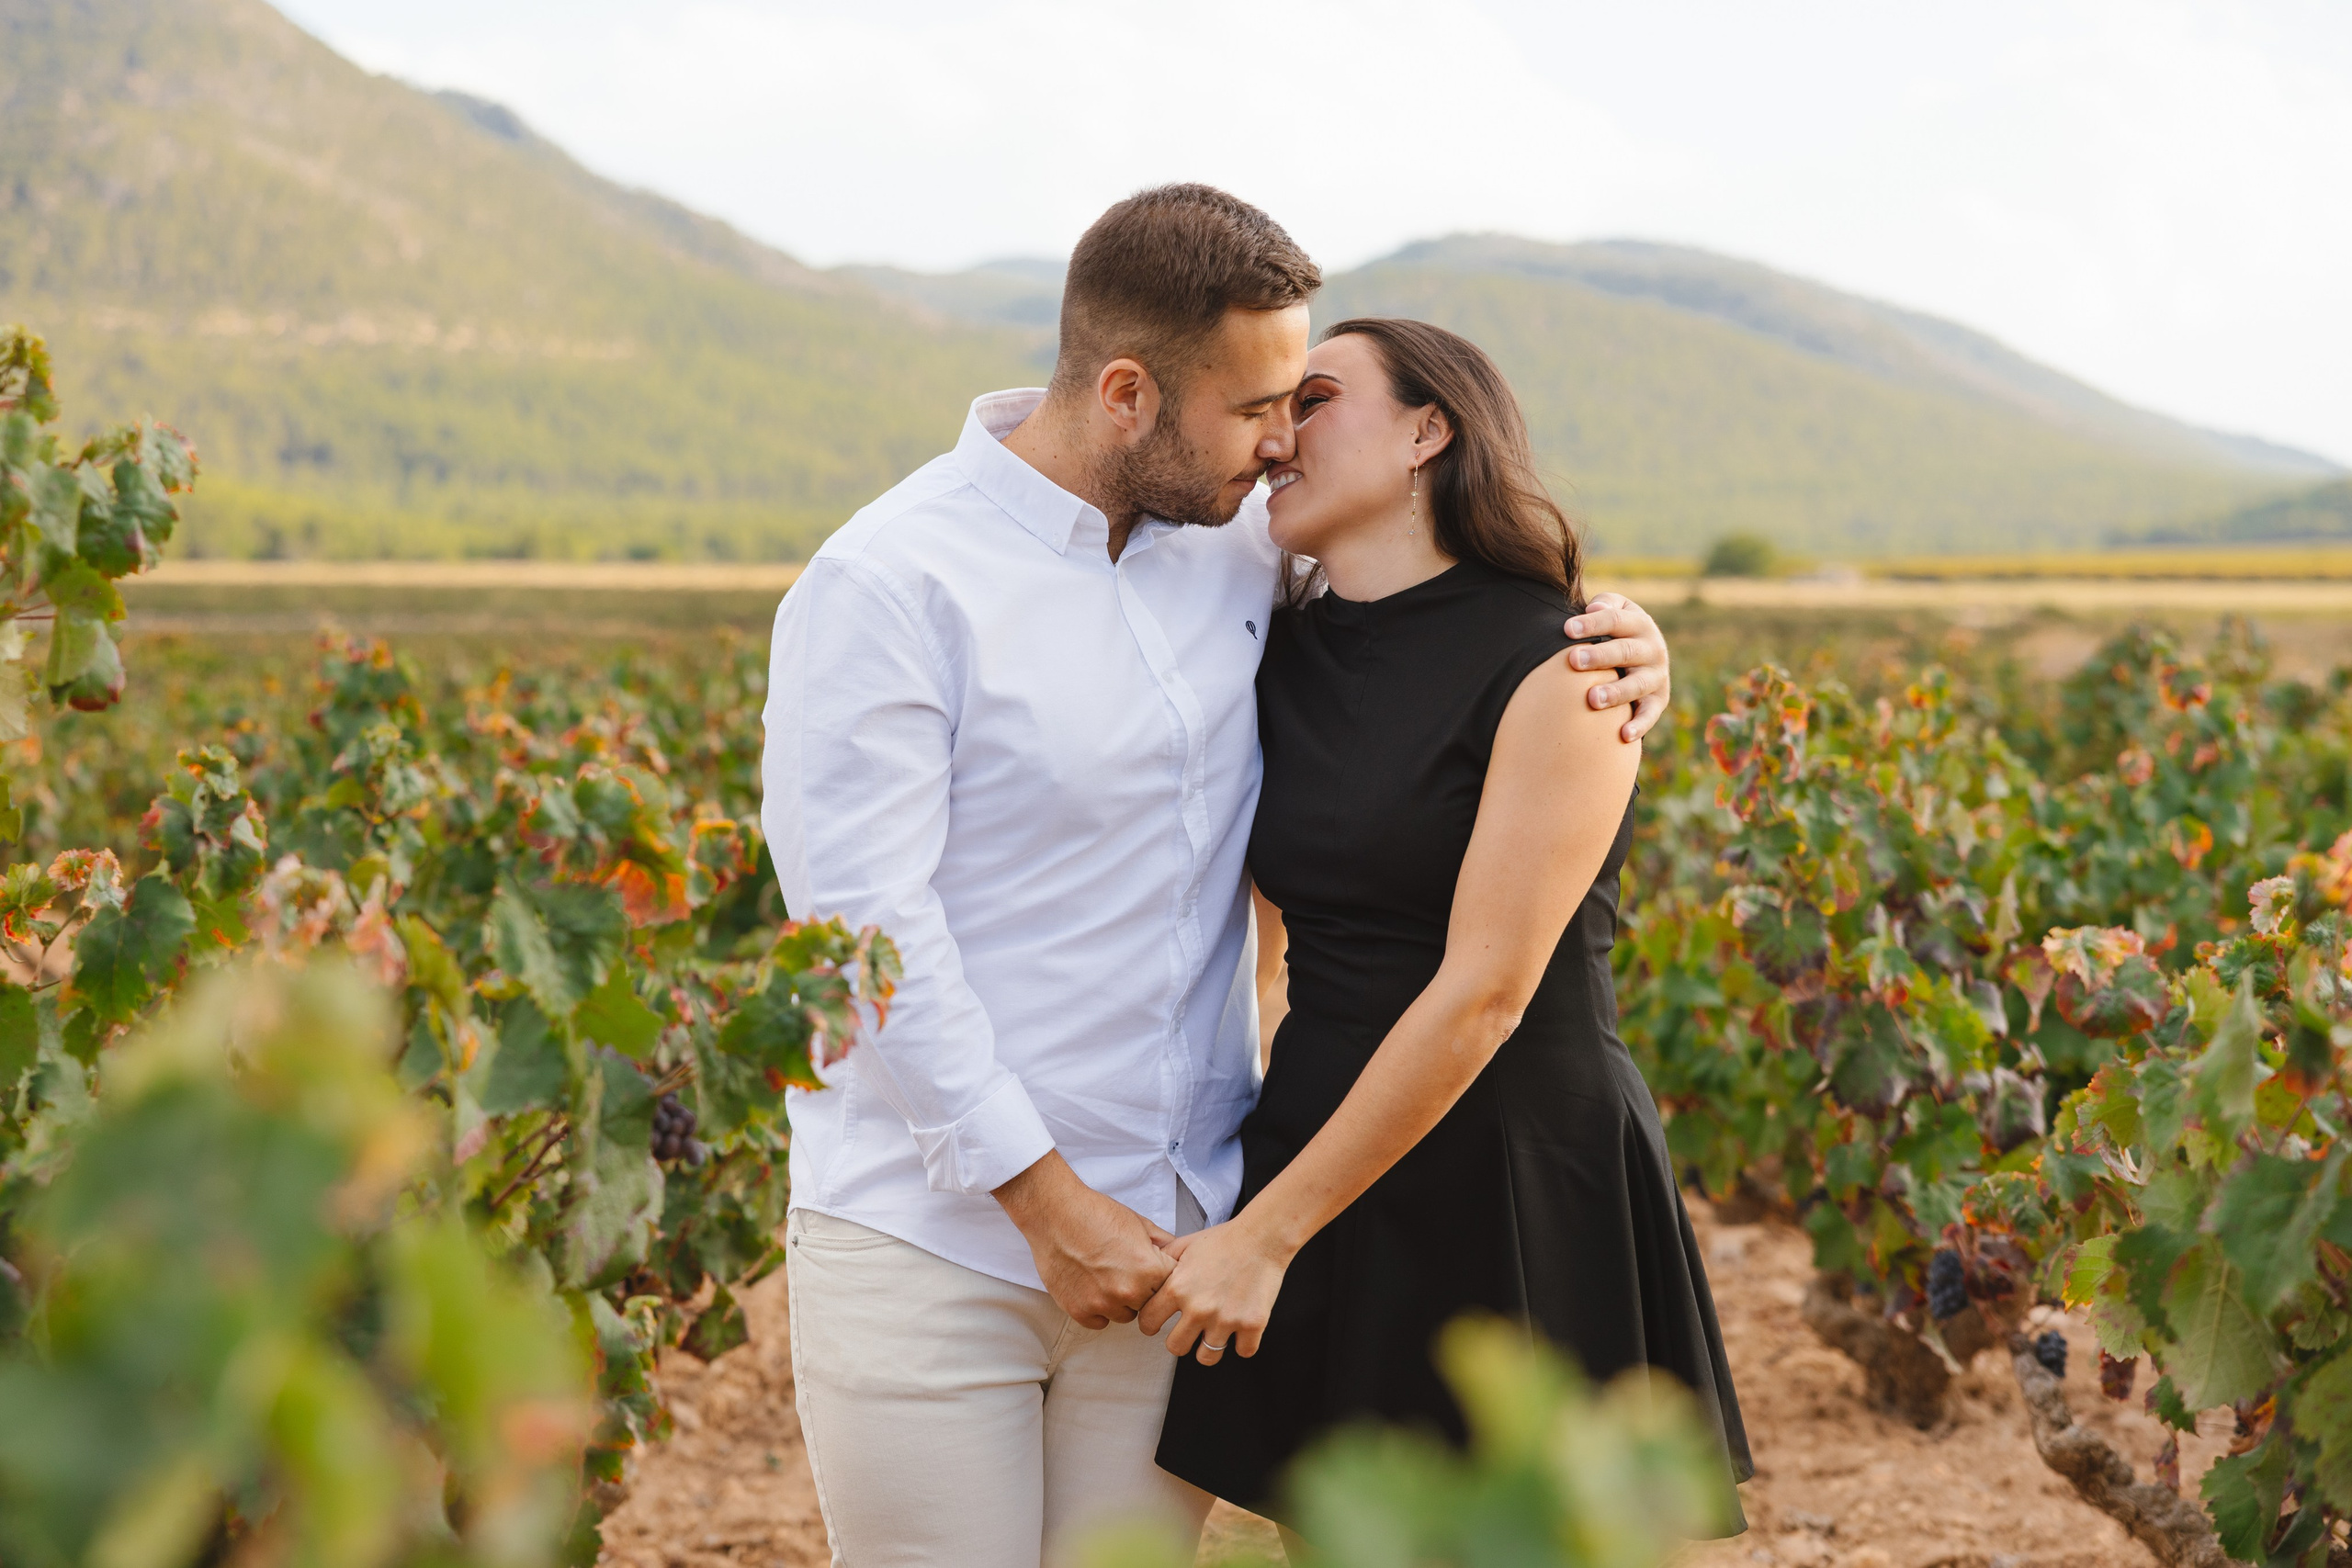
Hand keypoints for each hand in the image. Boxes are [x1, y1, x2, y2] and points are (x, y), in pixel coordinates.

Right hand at [993, 1151, 1173, 1327]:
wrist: (1054, 1213)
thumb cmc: (1095, 1213)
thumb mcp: (1139, 1223)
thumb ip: (1163, 1244)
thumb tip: (1180, 1256)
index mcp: (1149, 1270)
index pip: (1171, 1286)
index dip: (1161, 1275)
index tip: (1151, 1268)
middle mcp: (1129, 1292)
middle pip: (1149, 1304)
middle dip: (1143, 1289)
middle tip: (1125, 1269)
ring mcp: (1103, 1304)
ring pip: (1125, 1315)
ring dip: (1120, 1301)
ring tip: (1106, 1275)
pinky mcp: (1079, 1311)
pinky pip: (1100, 1322)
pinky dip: (1097, 1308)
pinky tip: (1091, 1285)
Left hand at [1137, 1218, 1289, 1365]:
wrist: (1262, 1237)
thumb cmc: (1224, 1240)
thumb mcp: (1185, 1245)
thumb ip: (1163, 1261)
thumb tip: (1146, 1271)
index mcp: (1178, 1288)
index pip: (1148, 1322)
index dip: (1151, 1324)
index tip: (1158, 1324)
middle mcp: (1199, 1308)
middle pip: (1175, 1348)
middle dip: (1180, 1340)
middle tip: (1188, 1331)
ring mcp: (1226, 1319)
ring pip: (1207, 1357)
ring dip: (1209, 1347)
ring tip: (1214, 1334)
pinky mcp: (1252, 1325)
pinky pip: (1243, 1352)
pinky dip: (1242, 1344)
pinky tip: (1240, 1331)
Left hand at [1564, 592, 1671, 742]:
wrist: (1644, 654)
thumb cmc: (1616, 631)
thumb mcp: (1615, 610)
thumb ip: (1605, 605)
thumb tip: (1593, 608)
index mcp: (1639, 623)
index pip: (1615, 620)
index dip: (1592, 624)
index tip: (1567, 629)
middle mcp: (1652, 648)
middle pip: (1625, 651)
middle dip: (1599, 656)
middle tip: (1574, 660)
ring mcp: (1656, 676)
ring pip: (1637, 685)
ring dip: (1616, 692)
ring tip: (1592, 698)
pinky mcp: (1658, 700)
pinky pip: (1649, 714)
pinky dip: (1640, 725)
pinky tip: (1623, 735)